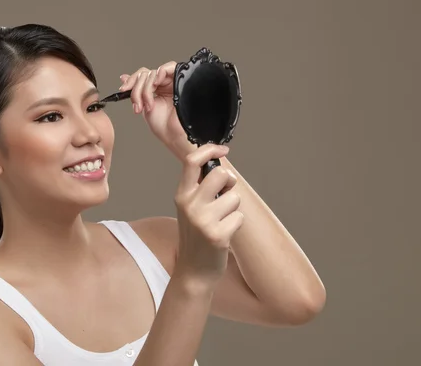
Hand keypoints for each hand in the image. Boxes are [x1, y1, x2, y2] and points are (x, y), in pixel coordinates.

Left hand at [118, 62, 195, 161]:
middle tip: (138, 105)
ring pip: (153, 73)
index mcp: (156, 89)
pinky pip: (169, 67)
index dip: (131, 81)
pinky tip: (156, 85)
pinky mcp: (181, 80)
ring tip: (148, 106)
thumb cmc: (162, 125)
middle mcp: (164, 84)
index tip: (123, 90)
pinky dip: (159, 73)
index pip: (142, 75)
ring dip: (146, 90)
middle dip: (137, 89)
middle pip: (145, 74)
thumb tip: (123, 77)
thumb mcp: (143, 105)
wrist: (174, 134)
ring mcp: (172, 82)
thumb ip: (135, 91)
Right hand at [172, 144, 243, 286]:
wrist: (193, 271)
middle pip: (221, 174)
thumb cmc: (196, 237)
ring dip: (233, 208)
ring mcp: (203, 220)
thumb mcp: (190, 208)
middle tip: (225, 195)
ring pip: (234, 197)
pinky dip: (236, 224)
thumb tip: (219, 166)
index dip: (209, 150)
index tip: (222, 150)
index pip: (192, 161)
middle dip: (230, 183)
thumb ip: (199, 188)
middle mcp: (190, 205)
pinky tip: (224, 235)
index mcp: (182, 195)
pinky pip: (239, 217)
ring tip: (221, 222)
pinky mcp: (217, 234)